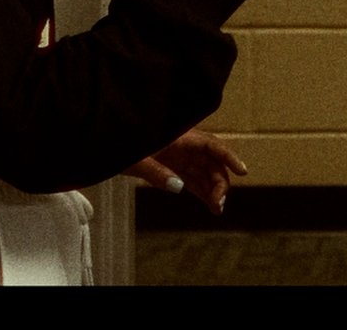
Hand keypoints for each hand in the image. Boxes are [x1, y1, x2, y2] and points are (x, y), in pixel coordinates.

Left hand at [126, 129, 246, 214]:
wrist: (103, 145)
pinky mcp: (171, 167)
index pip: (211, 144)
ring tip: (217, 210)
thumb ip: (156, 173)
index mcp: (178, 137)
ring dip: (212, 189)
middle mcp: (183, 145)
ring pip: (204, 172)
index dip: (229, 156)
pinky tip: (209, 204)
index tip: (243, 171)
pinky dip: (201, 190)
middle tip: (218, 204)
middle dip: (220, 182)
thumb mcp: (135, 160)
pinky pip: (192, 178)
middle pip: (211, 162)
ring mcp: (178, 156)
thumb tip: (179, 187)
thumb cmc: (118, 146)